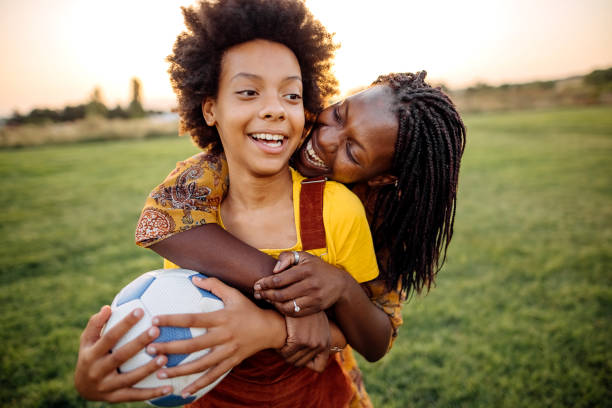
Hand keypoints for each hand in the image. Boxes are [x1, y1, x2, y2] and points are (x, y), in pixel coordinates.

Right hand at [74, 306, 170, 401]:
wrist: (82, 388)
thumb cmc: (89, 355)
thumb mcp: (87, 340)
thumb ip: (95, 324)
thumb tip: (107, 308)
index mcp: (91, 354)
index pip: (109, 337)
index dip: (124, 324)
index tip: (140, 310)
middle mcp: (98, 371)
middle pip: (120, 356)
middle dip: (138, 343)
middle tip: (156, 330)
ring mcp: (107, 387)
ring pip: (130, 378)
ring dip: (148, 369)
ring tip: (164, 357)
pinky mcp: (116, 398)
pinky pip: (136, 396)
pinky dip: (152, 393)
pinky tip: (168, 387)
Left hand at [148, 277, 286, 398]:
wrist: (270, 329)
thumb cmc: (248, 309)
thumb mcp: (234, 294)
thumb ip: (214, 285)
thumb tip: (193, 278)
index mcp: (221, 318)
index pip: (193, 319)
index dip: (173, 319)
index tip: (154, 321)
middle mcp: (224, 336)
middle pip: (193, 344)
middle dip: (170, 348)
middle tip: (149, 349)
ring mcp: (228, 352)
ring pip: (200, 364)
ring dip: (179, 370)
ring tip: (159, 373)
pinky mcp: (232, 362)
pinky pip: (213, 376)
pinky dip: (199, 385)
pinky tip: (184, 392)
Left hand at [253, 251, 349, 316]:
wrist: (340, 284)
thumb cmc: (317, 268)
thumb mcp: (304, 257)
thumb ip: (287, 257)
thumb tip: (274, 269)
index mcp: (306, 270)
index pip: (280, 279)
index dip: (265, 283)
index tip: (256, 285)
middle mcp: (311, 284)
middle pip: (281, 294)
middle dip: (266, 295)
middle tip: (258, 294)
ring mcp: (314, 298)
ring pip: (287, 306)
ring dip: (273, 304)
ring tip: (266, 299)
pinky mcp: (316, 308)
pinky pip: (295, 313)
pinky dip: (283, 310)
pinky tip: (278, 305)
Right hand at [281, 312, 329, 371]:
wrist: (303, 295)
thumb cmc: (306, 310)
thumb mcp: (316, 325)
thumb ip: (314, 337)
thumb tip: (306, 353)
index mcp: (326, 343)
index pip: (319, 367)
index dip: (308, 364)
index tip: (299, 355)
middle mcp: (321, 344)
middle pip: (301, 364)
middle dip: (291, 357)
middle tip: (285, 347)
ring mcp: (312, 343)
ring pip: (293, 360)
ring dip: (285, 353)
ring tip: (281, 343)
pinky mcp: (300, 339)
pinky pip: (286, 353)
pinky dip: (280, 348)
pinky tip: (279, 339)